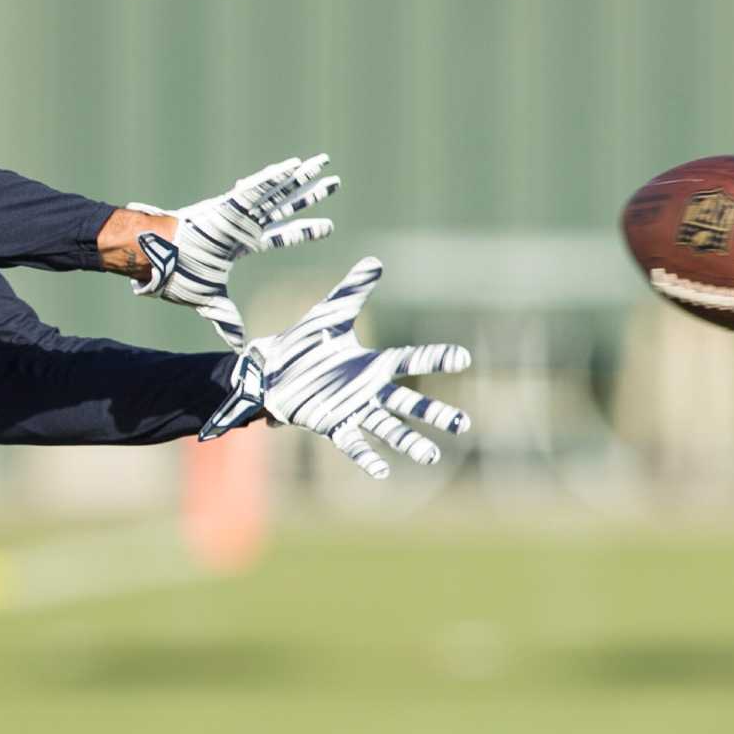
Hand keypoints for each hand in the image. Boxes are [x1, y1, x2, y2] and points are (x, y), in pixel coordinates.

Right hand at [128, 154, 338, 343]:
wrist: (156, 262)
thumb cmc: (177, 276)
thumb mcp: (209, 301)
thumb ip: (225, 319)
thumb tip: (237, 347)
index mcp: (241, 245)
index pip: (281, 237)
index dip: (304, 232)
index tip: (329, 227)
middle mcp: (244, 225)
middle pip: (286, 208)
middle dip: (310, 197)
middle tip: (335, 183)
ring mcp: (237, 213)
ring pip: (276, 192)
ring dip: (300, 178)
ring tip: (323, 162)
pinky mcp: (227, 204)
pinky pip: (255, 187)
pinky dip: (274, 177)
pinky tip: (294, 165)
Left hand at [200, 256, 471, 478]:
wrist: (270, 369)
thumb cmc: (303, 344)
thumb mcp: (330, 313)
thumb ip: (353, 291)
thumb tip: (375, 262)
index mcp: (372, 363)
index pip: (411, 360)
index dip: (436, 359)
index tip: (463, 359)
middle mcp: (368, 390)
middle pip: (408, 403)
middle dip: (435, 413)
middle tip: (463, 425)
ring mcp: (352, 410)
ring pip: (388, 428)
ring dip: (409, 442)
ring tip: (432, 457)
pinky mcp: (331, 424)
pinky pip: (352, 443)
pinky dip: (366, 456)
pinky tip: (382, 471)